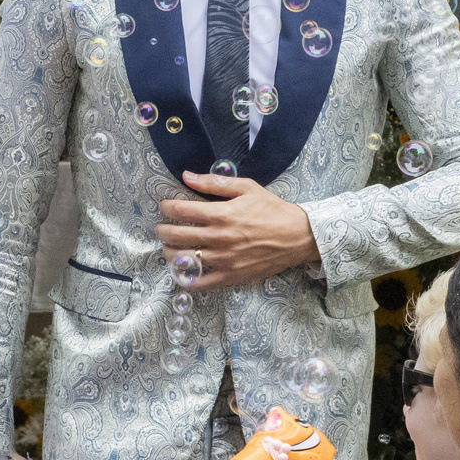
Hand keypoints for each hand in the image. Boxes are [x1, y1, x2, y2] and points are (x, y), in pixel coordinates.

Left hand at [158, 174, 319, 289]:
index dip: (167, 207)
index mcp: (221, 214)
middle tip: (161, 228)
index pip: (181, 210)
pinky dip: (186, 280)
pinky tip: (180, 273)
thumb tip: (187, 176)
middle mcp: (219, 238)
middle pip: (176, 235)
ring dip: (169, 253)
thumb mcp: (246, 188)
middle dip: (162, 230)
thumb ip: (214, 182)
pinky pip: (201, 283)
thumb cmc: (273, 209)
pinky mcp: (231, 276)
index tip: (164, 206)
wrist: (298, 236)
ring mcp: (224, 259)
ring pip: (183, 259)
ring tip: (168, 248)